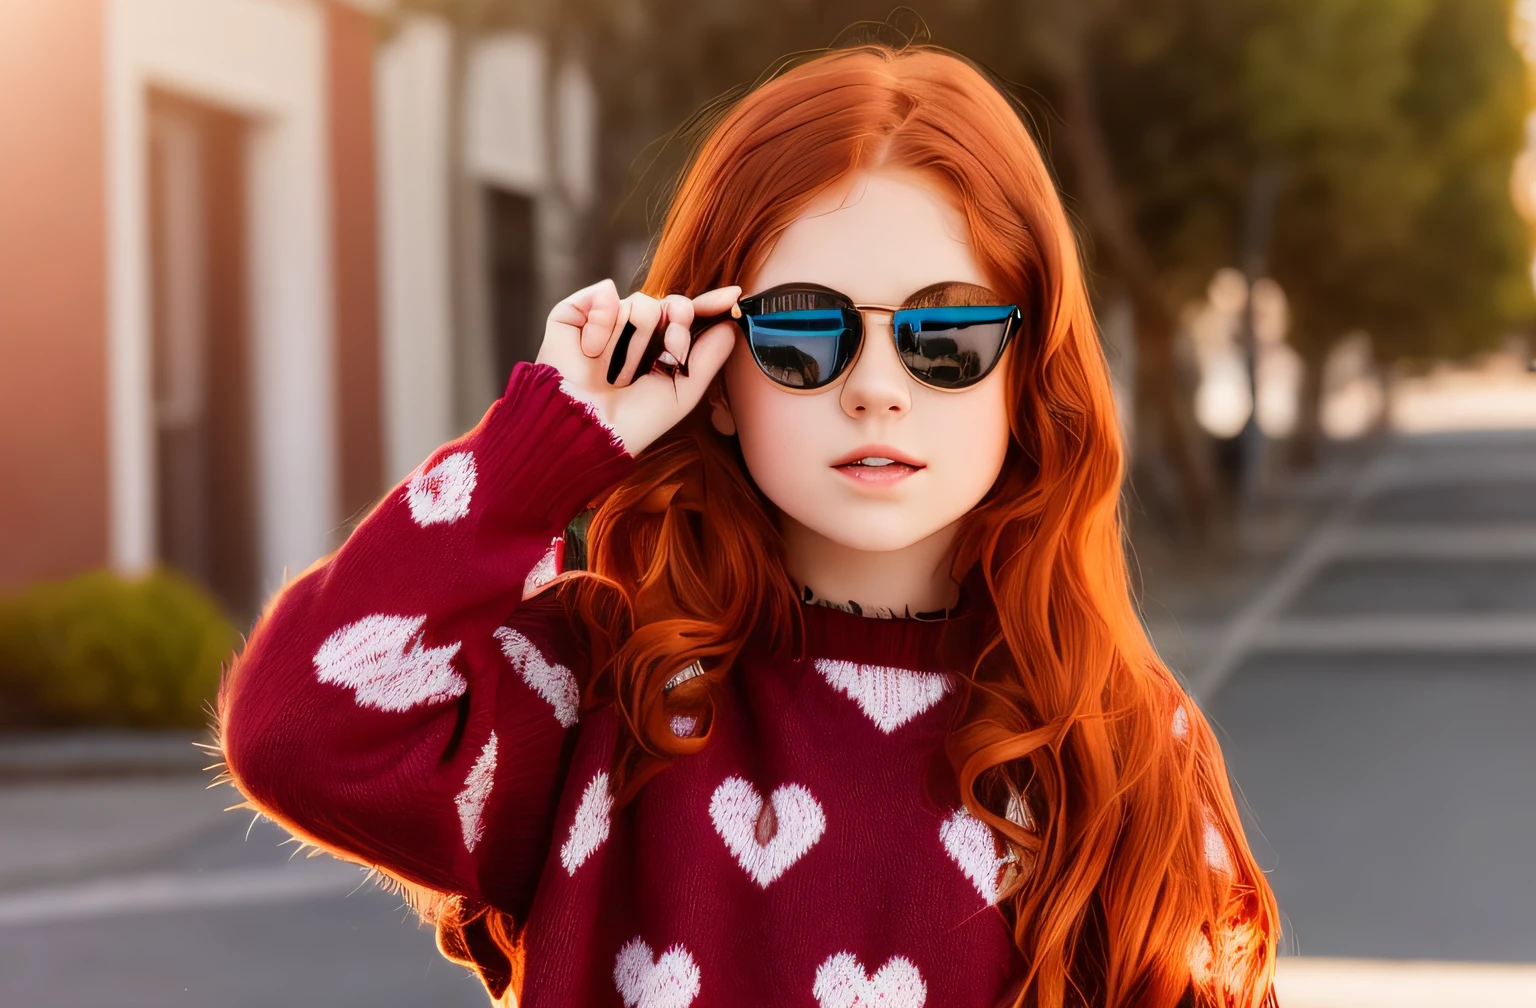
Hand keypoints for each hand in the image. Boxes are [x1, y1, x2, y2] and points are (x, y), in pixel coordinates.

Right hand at [536, 279, 740, 455]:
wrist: (586, 427)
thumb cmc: (633, 420)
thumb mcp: (683, 392)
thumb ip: (709, 358)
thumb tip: (731, 325)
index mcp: (659, 348)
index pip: (688, 318)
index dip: (710, 305)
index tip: (734, 296)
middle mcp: (633, 331)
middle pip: (670, 302)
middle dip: (677, 326)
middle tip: (670, 352)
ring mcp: (604, 320)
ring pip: (640, 301)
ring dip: (633, 342)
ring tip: (615, 372)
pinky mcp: (575, 313)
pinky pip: (604, 295)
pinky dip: (602, 324)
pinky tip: (592, 351)